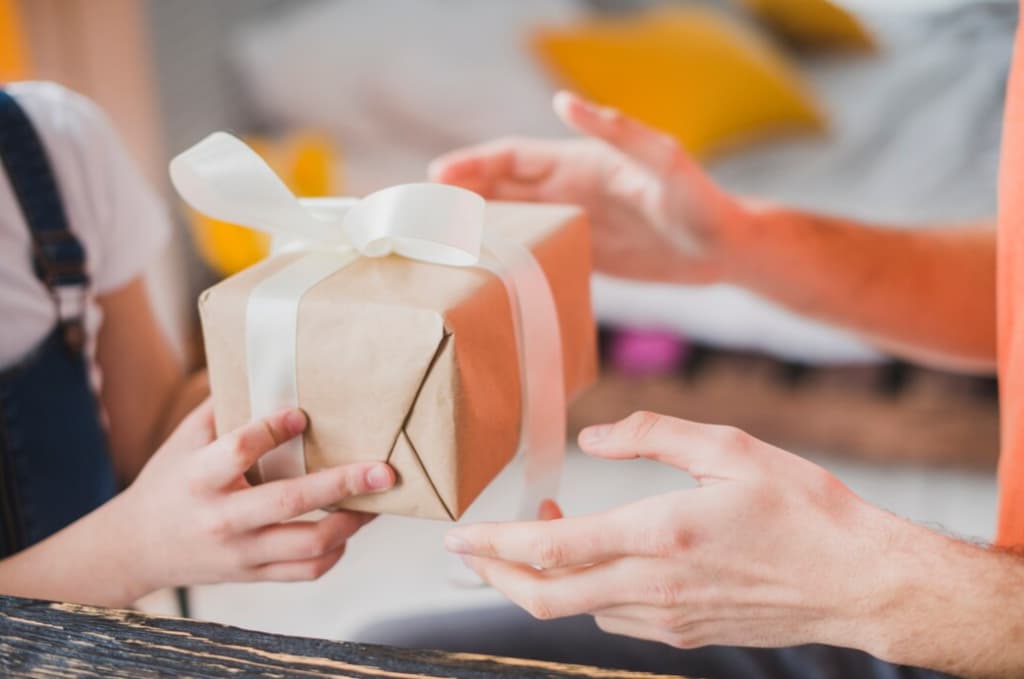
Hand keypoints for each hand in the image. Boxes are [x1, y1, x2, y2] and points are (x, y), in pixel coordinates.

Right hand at [117, 401, 394, 593]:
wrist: (136, 548)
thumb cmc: (169, 482)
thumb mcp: (183, 440)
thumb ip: (222, 406)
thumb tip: (268, 362)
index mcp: (198, 477)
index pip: (239, 451)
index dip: (272, 430)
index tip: (303, 414)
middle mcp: (221, 518)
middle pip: (289, 502)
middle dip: (343, 484)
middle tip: (383, 470)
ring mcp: (240, 552)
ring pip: (307, 545)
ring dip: (351, 522)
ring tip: (377, 500)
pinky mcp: (252, 575)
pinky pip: (305, 572)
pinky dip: (334, 552)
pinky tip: (347, 528)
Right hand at [429, 91, 749, 284]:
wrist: (726, 250)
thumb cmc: (701, 201)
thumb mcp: (664, 161)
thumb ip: (618, 131)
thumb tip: (565, 102)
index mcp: (580, 163)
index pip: (513, 157)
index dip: (473, 164)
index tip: (436, 178)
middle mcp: (569, 190)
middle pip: (501, 188)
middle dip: (459, 195)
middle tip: (418, 215)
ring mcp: (573, 223)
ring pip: (510, 221)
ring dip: (474, 227)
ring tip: (436, 246)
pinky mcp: (583, 254)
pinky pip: (532, 252)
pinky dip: (503, 258)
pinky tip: (482, 274)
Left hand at [444, 411, 914, 650]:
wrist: (858, 581)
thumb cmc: (801, 509)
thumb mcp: (730, 448)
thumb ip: (651, 436)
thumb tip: (591, 437)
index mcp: (660, 533)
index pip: (551, 549)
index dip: (494, 544)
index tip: (458, 534)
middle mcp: (655, 586)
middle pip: (546, 596)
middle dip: (496, 574)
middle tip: (474, 549)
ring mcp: (669, 618)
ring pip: (576, 610)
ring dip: (542, 579)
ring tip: (542, 536)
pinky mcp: (685, 634)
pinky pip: (614, 618)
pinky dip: (585, 592)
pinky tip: (595, 562)